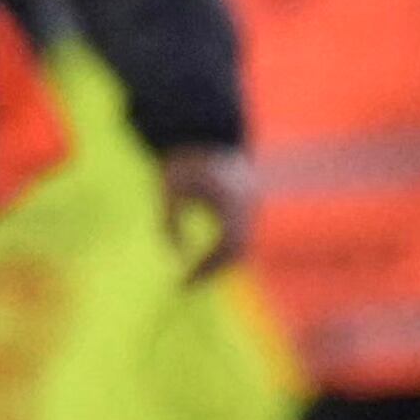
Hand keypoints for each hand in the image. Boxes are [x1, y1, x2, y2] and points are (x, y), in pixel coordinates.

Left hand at [156, 145, 253, 280]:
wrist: (208, 133)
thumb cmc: (185, 160)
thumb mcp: (169, 187)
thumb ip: (169, 218)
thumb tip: (172, 251)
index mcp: (232, 201)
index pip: (225, 246)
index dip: (206, 267)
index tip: (182, 281)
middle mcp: (248, 206)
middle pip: (238, 250)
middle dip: (213, 271)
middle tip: (187, 286)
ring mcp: (251, 206)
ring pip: (240, 245)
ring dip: (219, 263)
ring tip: (192, 278)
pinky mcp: (246, 206)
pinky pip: (238, 236)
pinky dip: (221, 252)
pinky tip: (201, 262)